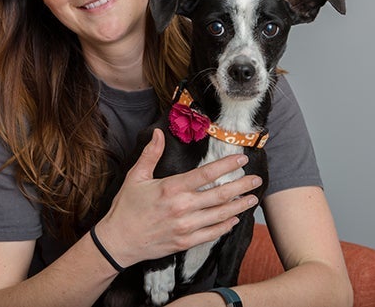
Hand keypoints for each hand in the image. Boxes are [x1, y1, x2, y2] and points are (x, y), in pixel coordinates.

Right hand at [95, 128, 260, 267]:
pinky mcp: (185, 242)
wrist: (118, 241)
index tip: (241, 159)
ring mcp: (185, 227)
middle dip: (241, 186)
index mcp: (172, 188)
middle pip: (220, 195)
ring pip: (220, 215)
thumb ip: (151, 154)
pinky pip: (211, 234)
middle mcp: (182, 207)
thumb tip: (158, 132)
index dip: (227, 166)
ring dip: (239, 206)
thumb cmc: (126, 207)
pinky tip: (234, 219)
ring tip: (252, 199)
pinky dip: (225, 226)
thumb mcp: (136, 177)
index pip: (206, 174)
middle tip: (256, 180)